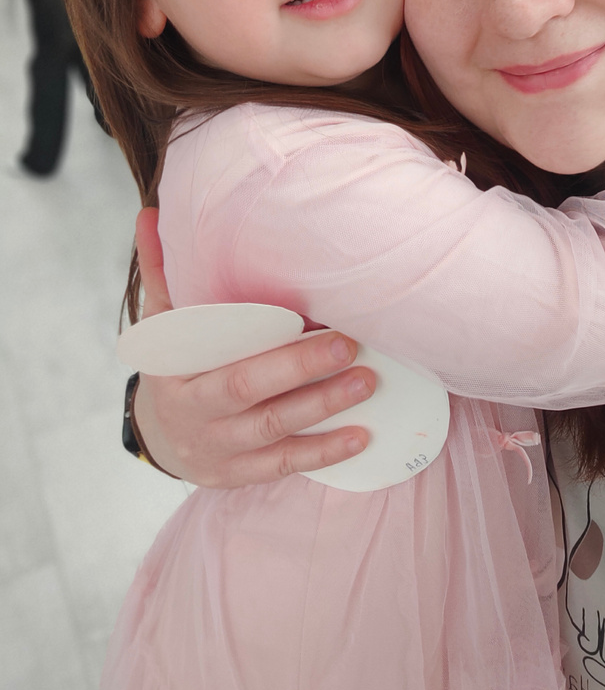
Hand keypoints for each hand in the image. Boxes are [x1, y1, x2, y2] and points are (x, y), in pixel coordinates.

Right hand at [130, 208, 374, 486]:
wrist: (162, 435)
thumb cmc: (175, 365)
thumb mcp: (161, 322)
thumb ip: (161, 273)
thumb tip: (150, 214)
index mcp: (176, 370)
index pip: (216, 350)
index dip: (255, 334)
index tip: (305, 313)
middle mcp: (196, 413)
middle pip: (249, 389)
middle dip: (301, 367)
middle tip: (350, 344)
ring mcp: (219, 448)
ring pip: (274, 430)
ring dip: (324, 406)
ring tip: (368, 381)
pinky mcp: (240, 475)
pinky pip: (285, 465)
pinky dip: (324, 454)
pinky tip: (361, 437)